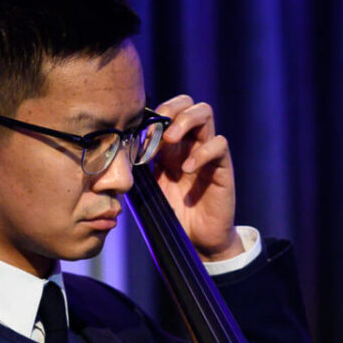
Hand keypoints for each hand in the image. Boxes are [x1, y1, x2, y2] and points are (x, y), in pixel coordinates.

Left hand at [150, 95, 244, 261]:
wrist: (195, 239)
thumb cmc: (171, 214)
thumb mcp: (148, 186)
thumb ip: (139, 165)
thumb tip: (120, 143)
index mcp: (171, 146)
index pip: (167, 111)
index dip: (153, 115)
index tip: (139, 133)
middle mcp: (190, 143)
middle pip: (188, 103)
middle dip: (171, 108)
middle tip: (159, 128)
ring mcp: (207, 153)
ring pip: (205, 113)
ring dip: (185, 120)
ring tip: (170, 140)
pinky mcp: (222, 167)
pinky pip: (219, 144)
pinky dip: (202, 152)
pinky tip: (187, 169)